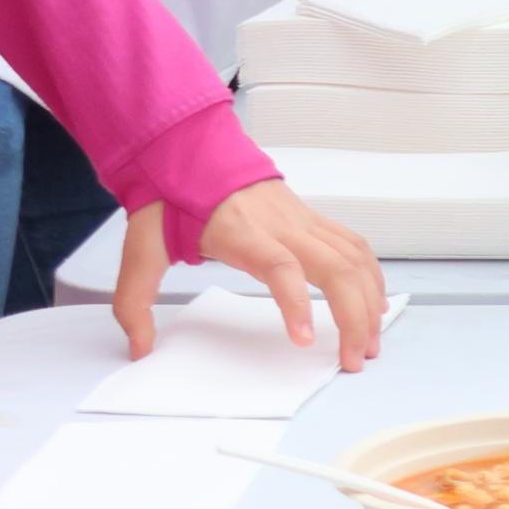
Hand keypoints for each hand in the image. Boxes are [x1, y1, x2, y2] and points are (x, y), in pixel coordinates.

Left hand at [114, 182, 387, 367]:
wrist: (190, 149)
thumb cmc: (170, 198)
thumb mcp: (140, 248)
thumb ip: (134, 301)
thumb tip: (139, 348)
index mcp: (242, 232)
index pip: (282, 267)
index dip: (296, 304)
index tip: (302, 341)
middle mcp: (283, 225)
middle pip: (337, 268)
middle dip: (354, 317)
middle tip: (353, 360)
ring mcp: (303, 219)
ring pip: (355, 258)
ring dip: (370, 302)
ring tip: (369, 342)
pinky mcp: (312, 219)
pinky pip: (355, 247)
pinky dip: (372, 277)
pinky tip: (374, 304)